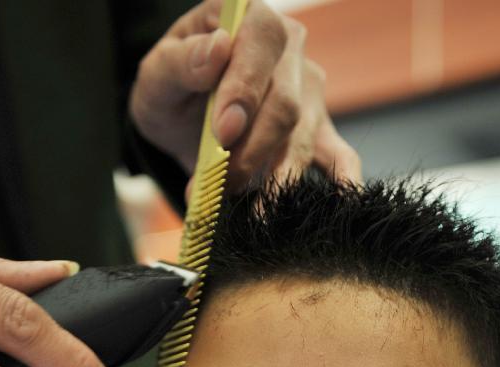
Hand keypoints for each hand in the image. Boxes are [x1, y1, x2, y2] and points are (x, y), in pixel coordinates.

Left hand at [129, 0, 360, 193]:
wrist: (182, 117)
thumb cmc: (171, 90)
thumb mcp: (157, 74)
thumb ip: (179, 62)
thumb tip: (216, 52)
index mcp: (250, 19)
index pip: (262, 44)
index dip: (245, 88)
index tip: (222, 132)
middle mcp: (289, 52)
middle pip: (286, 102)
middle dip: (252, 150)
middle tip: (219, 184)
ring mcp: (309, 94)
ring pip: (303, 137)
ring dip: (275, 180)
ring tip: (250, 214)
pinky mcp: (318, 132)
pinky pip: (341, 157)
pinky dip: (343, 183)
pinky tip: (341, 206)